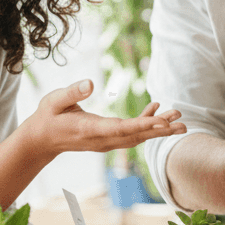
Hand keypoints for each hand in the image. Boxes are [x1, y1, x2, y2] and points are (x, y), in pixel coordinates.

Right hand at [14, 80, 185, 160]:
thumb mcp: (54, 100)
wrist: (41, 140)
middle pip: (136, 136)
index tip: (163, 122)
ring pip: (137, 137)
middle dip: (160, 129)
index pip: (121, 129)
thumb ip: (72, 92)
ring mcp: (106, 142)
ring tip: (179, 119)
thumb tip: (91, 82)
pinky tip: (156, 109)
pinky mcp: (108, 139)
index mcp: (90, 130)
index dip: (143, 125)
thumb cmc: (47, 116)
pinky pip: (131, 134)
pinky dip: (146, 124)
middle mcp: (102, 140)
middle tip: (182, 122)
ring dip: (158, 129)